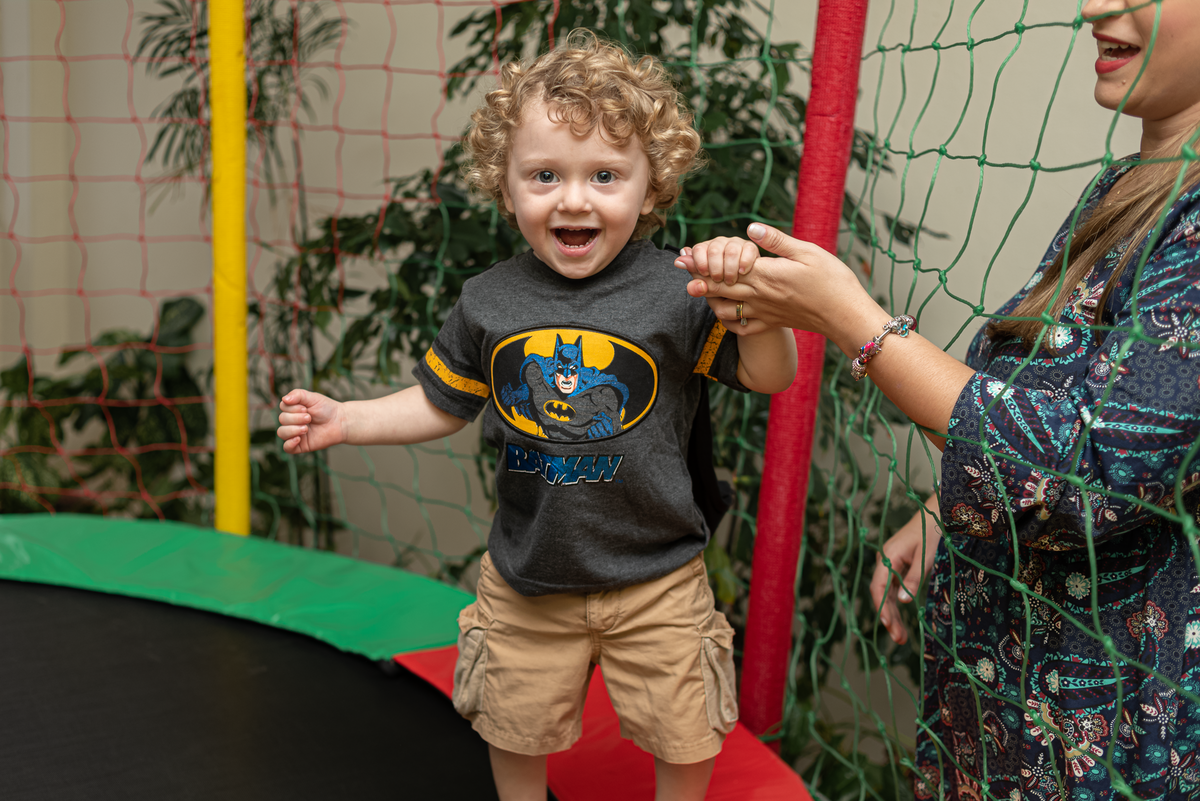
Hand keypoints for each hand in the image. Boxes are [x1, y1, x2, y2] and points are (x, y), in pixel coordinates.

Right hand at [277, 388, 347, 454]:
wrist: (340, 422)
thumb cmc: (326, 409)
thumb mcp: (312, 397)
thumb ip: (297, 394)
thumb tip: (284, 399)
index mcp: (293, 409)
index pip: (283, 407)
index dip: (293, 407)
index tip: (306, 408)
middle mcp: (292, 421)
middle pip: (282, 419)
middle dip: (296, 418)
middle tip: (310, 418)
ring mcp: (295, 433)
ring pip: (281, 433)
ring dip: (293, 429)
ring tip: (306, 428)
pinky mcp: (300, 445)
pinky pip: (287, 448)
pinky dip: (289, 443)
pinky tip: (298, 439)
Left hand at [674, 223, 878, 350]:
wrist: (845, 315)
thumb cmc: (832, 280)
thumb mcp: (806, 252)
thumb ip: (775, 241)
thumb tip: (749, 228)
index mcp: (766, 276)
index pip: (725, 269)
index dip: (702, 263)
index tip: (684, 255)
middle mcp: (760, 297)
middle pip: (719, 288)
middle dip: (696, 277)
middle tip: (679, 266)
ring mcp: (764, 314)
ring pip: (726, 309)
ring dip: (709, 298)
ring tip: (698, 287)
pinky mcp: (771, 324)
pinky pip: (741, 328)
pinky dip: (728, 320)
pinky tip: (724, 311)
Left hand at [676, 236, 758, 285]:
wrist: (746, 287)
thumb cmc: (723, 286)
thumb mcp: (709, 286)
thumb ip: (696, 279)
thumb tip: (678, 262)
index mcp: (706, 250)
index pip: (698, 249)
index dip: (699, 262)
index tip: (704, 273)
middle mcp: (720, 244)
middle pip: (713, 250)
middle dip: (715, 269)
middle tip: (718, 280)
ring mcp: (736, 244)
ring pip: (730, 250)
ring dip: (729, 269)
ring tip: (730, 281)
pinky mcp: (751, 248)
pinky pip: (748, 250)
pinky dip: (744, 262)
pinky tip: (742, 272)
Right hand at [869, 499, 940, 644]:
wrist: (937, 513)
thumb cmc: (931, 533)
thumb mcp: (925, 558)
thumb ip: (912, 579)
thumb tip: (901, 602)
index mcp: (888, 556)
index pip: (878, 587)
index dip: (882, 607)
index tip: (888, 625)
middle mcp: (885, 561)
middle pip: (882, 594)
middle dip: (888, 617)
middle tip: (898, 639)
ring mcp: (891, 563)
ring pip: (887, 593)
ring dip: (893, 614)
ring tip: (900, 636)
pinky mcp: (900, 566)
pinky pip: (894, 588)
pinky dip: (897, 604)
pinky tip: (901, 618)